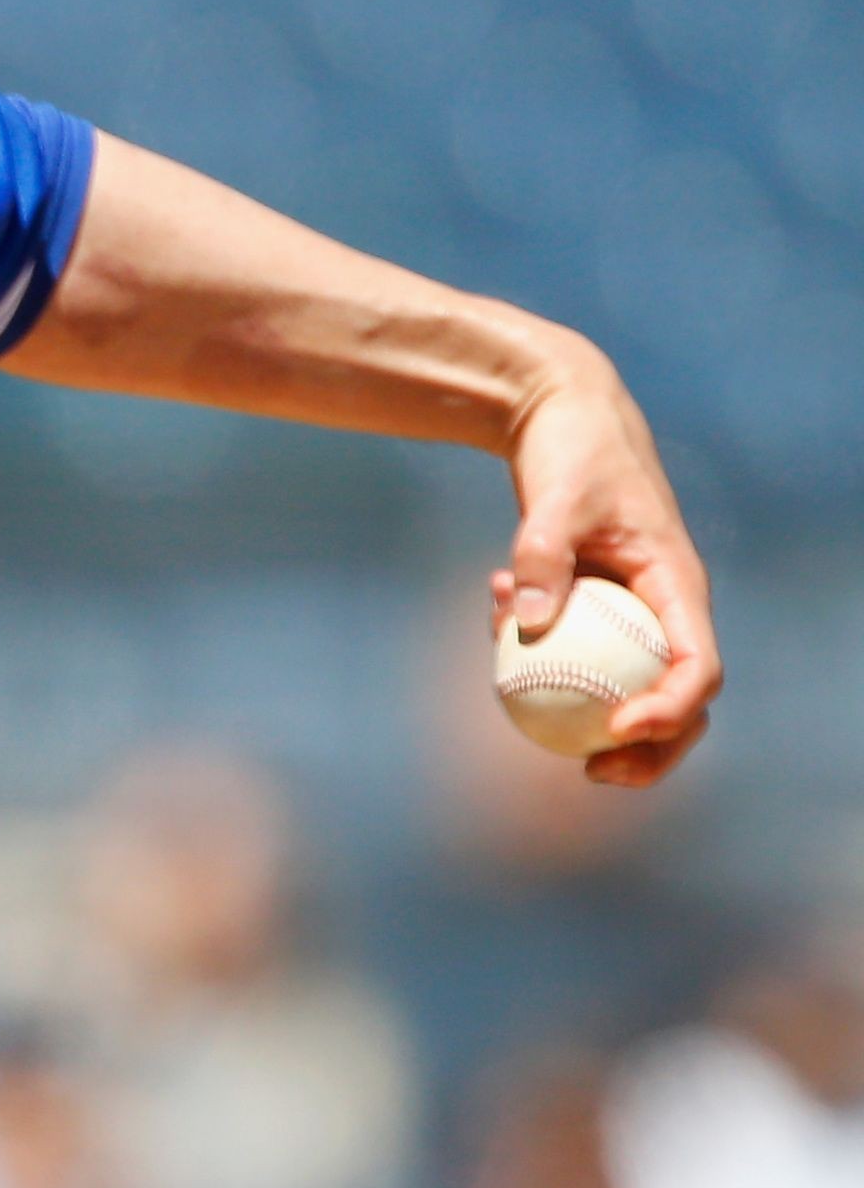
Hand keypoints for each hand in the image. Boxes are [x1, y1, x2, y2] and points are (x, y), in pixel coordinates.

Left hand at [494, 349, 721, 786]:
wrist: (561, 412)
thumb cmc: (571, 449)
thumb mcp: (556, 495)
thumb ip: (543, 553)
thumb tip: (530, 624)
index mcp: (677, 586)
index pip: (696, 666)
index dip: (669, 710)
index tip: (618, 729)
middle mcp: (664, 604)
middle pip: (678, 696)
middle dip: (651, 748)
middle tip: (594, 774)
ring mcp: (631, 604)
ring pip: (629, 681)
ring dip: (591, 713)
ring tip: (538, 731)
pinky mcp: (595, 596)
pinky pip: (577, 644)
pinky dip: (538, 645)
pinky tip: (492, 606)